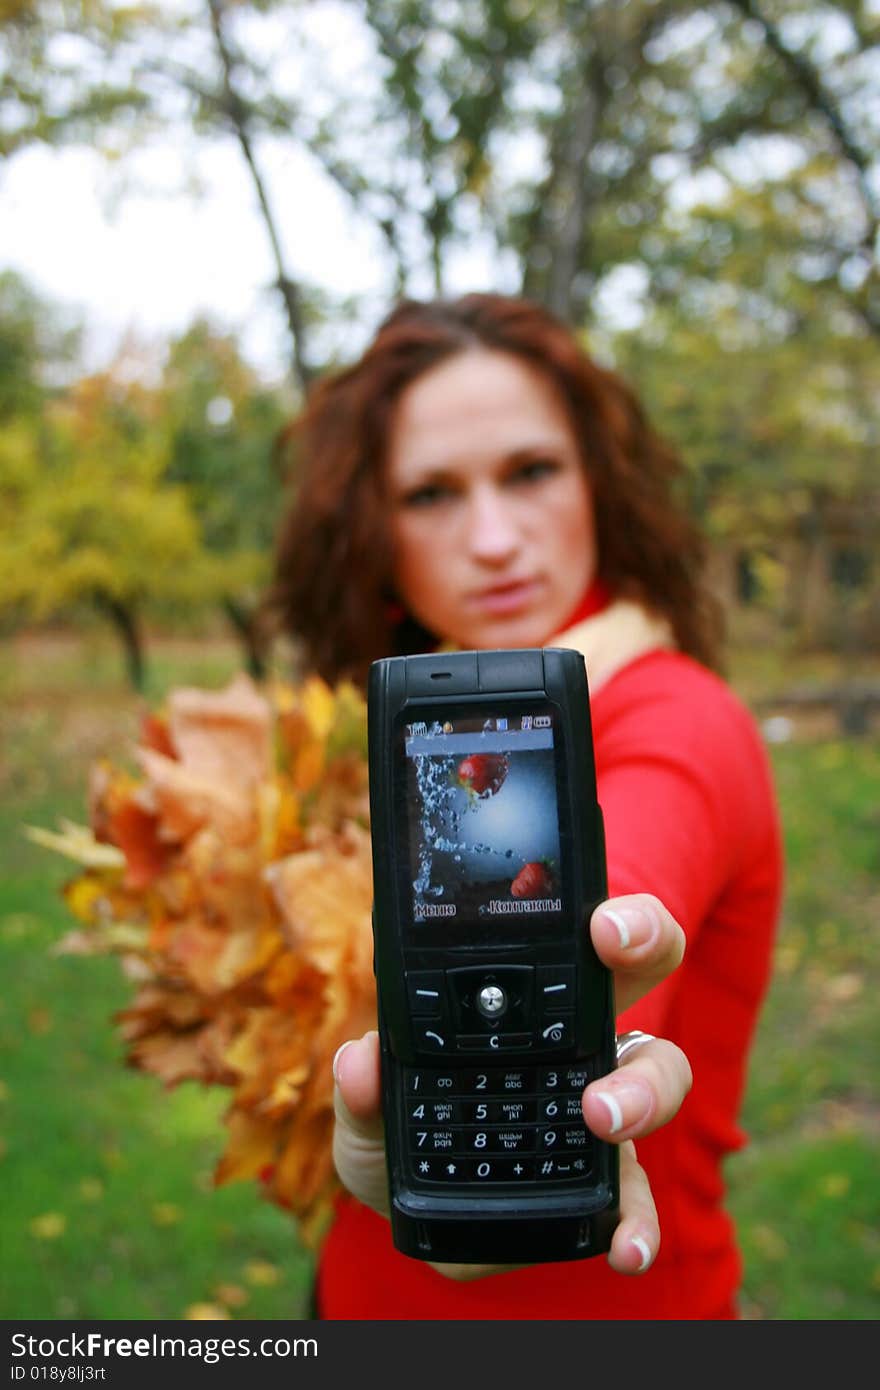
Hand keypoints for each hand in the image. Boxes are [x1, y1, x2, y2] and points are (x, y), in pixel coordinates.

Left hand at [332, 892, 690, 1277]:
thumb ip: (361, 1084)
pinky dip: (638, 1221)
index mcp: (523, 1001)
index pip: (578, 932)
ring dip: (642, 1090)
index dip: (610, 916)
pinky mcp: (608, 1181)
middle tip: (614, 960)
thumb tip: (359, 1060)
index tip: (602, 924)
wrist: (410, 1211)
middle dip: (647, 951)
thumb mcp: (367, 1107)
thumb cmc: (399, 1132)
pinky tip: (626, 1245)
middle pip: (641, 971)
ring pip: (658, 1074)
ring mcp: (603, 1105)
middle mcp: (578, 1040)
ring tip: (603, 1117)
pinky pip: (637, 1195)